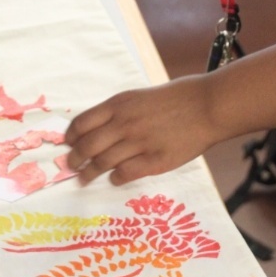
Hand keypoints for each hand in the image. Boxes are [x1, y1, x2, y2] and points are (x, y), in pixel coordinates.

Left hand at [65, 75, 221, 185]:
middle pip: (87, 146)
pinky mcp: (155, 161)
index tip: (67, 145)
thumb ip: (120, 112)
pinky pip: (125, 174)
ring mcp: (139, 143)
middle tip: (71, 167)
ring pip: (102, 163)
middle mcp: (125, 123)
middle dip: (74, 160)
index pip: (82, 123)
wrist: (207, 106)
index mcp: (119, 104)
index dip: (71, 137)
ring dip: (89, 174)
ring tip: (84, 179)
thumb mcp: (140, 96)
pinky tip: (114, 179)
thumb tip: (98, 129)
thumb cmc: (177, 98)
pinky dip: (115, 179)